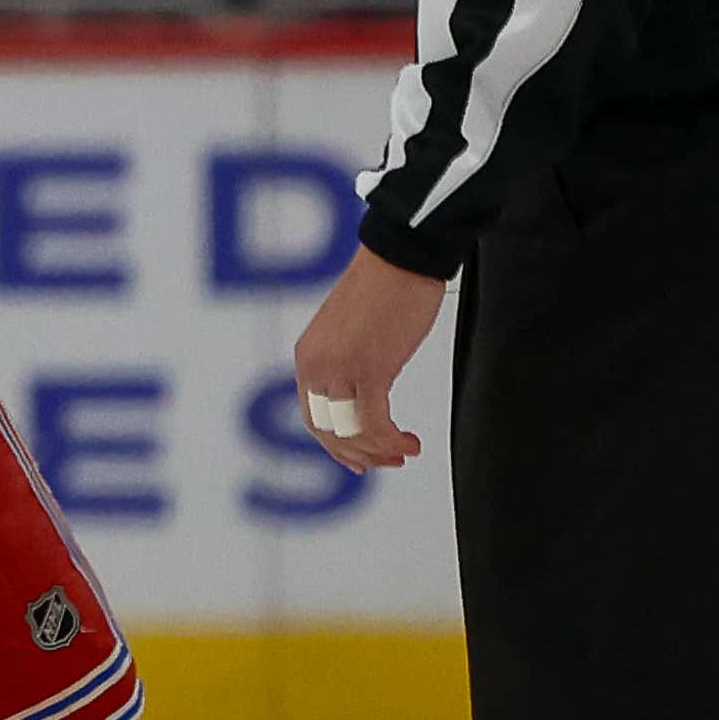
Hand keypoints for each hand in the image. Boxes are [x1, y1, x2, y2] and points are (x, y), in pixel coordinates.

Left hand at [292, 248, 447, 470]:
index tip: (361, 458)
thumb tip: (363, 389)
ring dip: (379, 450)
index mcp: (308, 358)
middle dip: (358, 453)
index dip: (335, 444)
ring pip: (350, 431)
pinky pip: (373, 422)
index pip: (313, 416)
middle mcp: (315, 367)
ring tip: (405, 451)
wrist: (402, 258)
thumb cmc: (386, 289)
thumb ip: (347, 364)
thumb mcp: (351, 334)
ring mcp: (339, 369)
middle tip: (389, 461)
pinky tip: (410, 441)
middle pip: (328, 430)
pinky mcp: (369, 368)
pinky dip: (391, 440)